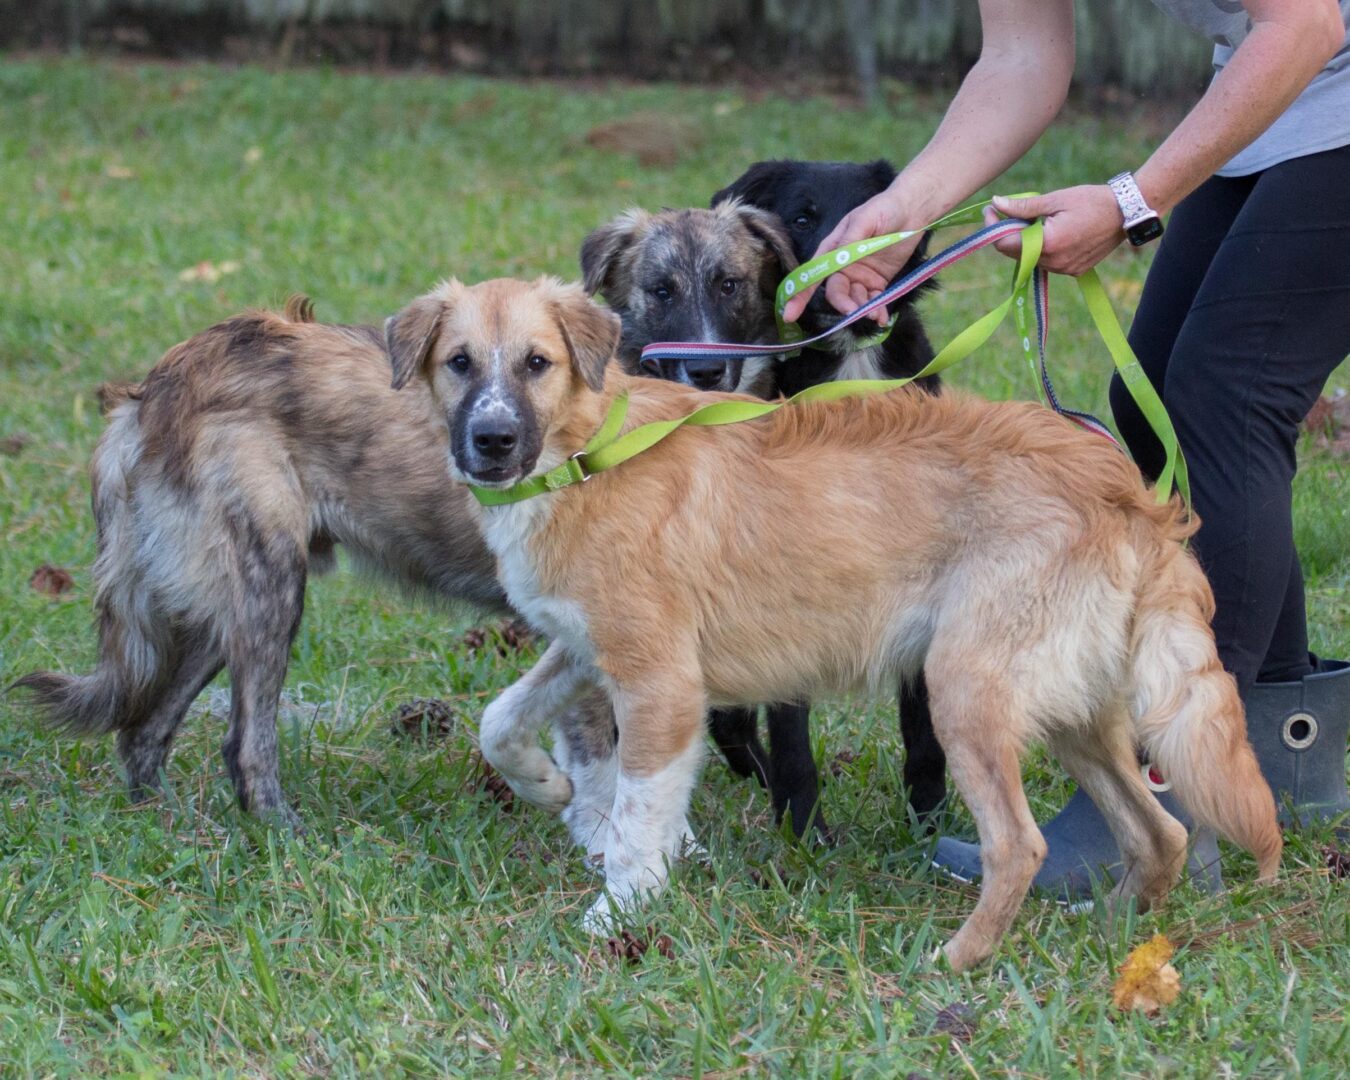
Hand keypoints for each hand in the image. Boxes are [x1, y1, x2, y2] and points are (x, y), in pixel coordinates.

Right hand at [781, 189, 926, 325]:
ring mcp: (860, 275)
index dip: (800, 294)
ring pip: (855, 299)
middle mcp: (844, 265)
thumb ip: (851, 238)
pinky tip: (881, 317)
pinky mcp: (877, 282)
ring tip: (875, 315)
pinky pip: (873, 300)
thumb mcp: (865, 219)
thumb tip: (838, 255)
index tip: (790, 314)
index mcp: (834, 249)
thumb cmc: (885, 208)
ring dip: (862, 309)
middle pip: (836, 291)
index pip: (814, 273)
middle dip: (842, 304)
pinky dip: (876, 310)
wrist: (912, 211)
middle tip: (854, 312)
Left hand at [985, 186, 1126, 275]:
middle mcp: (1054, 262)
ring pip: (1030, 259)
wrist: (1128, 213)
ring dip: (1026, 241)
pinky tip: (1052, 230)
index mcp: (1048, 244)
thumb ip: (1024, 206)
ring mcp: (1064, 270)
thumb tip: (996, 203)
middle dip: (1008, 232)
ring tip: (1037, 218)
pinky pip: (1047, 262)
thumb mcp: (1056, 199)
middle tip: (1010, 210)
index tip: (990, 210)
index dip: (993, 228)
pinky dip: (1042, 248)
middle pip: (1016, 253)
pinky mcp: (1073, 271)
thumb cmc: (1093, 200)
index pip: (1005, 244)